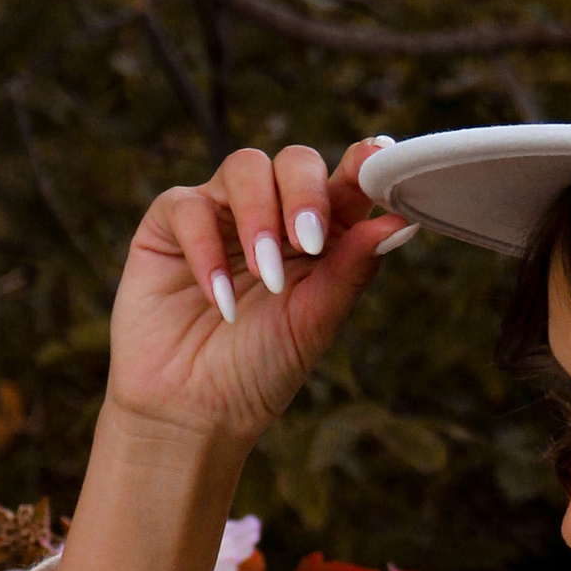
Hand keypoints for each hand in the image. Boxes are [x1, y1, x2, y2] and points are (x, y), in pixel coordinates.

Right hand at [53, 132, 414, 570]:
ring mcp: (221, 214)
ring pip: (245, 167)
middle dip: (306, 193)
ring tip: (266, 275)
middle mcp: (273, 214)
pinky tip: (218, 298)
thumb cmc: (260, 369)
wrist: (193, 411)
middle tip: (310, 241)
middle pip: (295, 161)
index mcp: (320, 233)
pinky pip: (188, 206)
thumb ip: (352, 267)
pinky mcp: (170, 226)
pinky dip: (207, 249)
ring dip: (260, 216)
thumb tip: (400, 222)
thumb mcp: (316, 321)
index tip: (378, 158)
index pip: (344, 182)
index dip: (363, 163)